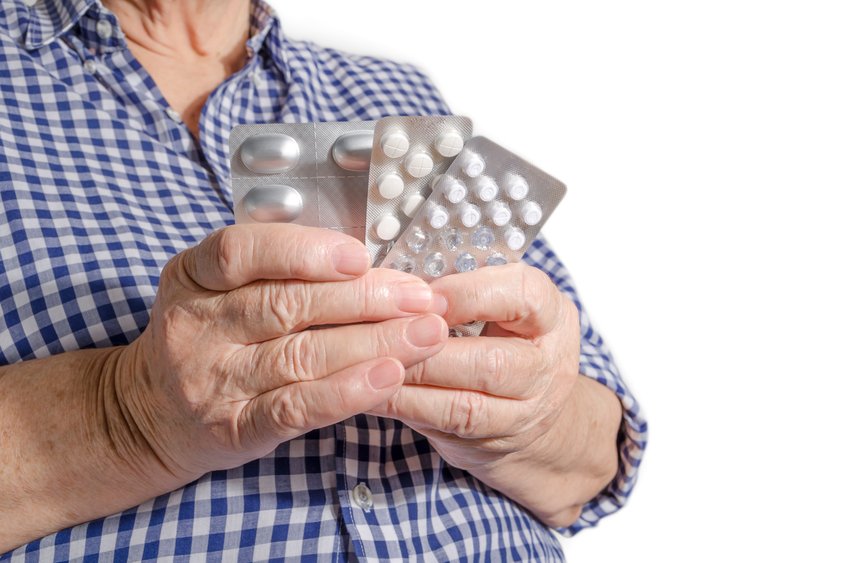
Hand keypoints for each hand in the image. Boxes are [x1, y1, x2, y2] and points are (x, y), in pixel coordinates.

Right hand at [113, 224, 448, 482]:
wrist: (149, 413)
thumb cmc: (207, 337)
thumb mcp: (217, 289)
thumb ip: (276, 270)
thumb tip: (371, 262)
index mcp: (193, 276)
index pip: (241, 252)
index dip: (303, 251)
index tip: (359, 255)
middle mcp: (198, 325)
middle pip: (288, 304)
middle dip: (366, 298)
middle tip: (422, 297)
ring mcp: (213, 380)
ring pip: (302, 355)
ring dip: (374, 342)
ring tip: (427, 334)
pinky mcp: (235, 427)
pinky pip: (294, 407)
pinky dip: (346, 392)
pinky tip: (388, 378)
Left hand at [370, 263, 619, 525]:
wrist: (538, 418)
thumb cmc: (504, 340)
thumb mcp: (501, 304)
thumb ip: (463, 288)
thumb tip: (395, 274)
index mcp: (551, 314)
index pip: (524, 296)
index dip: (470, 294)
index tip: (425, 294)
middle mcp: (547, 364)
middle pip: (492, 362)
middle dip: (428, 348)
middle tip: (382, 331)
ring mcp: (526, 410)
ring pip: (465, 402)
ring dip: (411, 381)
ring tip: (368, 363)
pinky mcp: (494, 440)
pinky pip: (444, 423)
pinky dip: (404, 405)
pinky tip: (371, 390)